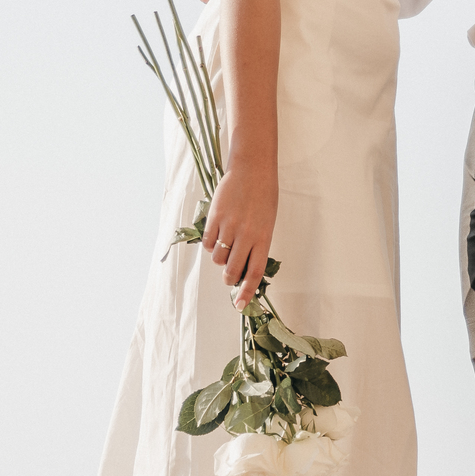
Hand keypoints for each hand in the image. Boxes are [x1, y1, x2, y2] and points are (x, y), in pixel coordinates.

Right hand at [201, 160, 277, 305]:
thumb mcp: (267, 223)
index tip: (240, 306)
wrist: (252, 169)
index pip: (254, 272)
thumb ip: (257, 245)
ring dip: (220, 259)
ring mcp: (229, 226)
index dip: (246, 292)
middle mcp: (246, 235)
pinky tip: (216, 236)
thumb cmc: (264, 197)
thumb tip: (244, 268)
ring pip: (218, 258)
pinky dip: (210, 245)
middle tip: (229, 277)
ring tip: (225, 246)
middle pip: (232, 270)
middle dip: (229, 279)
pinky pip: (207, 243)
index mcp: (263, 238)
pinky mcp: (215, 218)